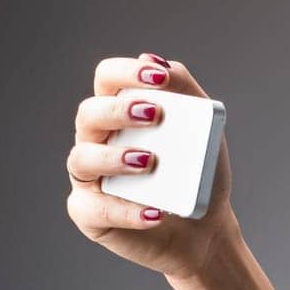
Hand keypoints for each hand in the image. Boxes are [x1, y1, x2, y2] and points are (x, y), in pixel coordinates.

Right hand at [65, 52, 241, 282]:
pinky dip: (126, 211)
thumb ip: (185, 93)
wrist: (206, 229)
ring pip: (82, 159)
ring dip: (114, 157)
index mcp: (119, 114)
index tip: (159, 77)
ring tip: (149, 162)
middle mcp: (96, 140)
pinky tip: (156, 212)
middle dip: (119, 110)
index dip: (126, 72)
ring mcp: (90, 178)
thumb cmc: (198, 176)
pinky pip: (96, 209)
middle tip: (154, 115)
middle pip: (89, 113)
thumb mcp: (204, 133)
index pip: (107, 79)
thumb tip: (156, 61)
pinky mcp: (90, 214)